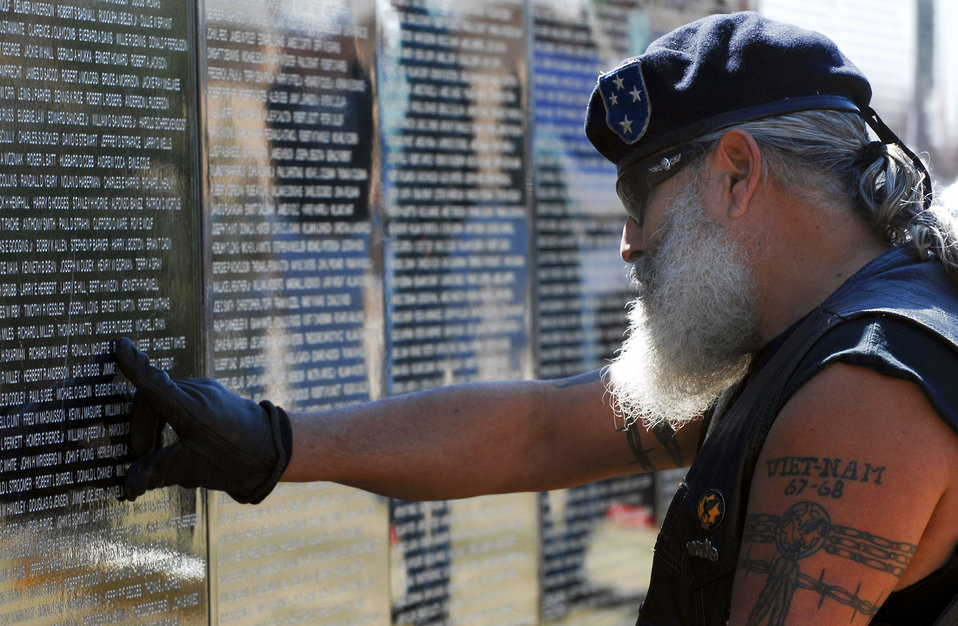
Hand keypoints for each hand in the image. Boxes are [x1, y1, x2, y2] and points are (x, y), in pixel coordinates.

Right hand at [113, 337, 291, 502]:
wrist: (275, 452)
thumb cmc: (235, 459)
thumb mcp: (190, 470)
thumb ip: (154, 473)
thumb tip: (126, 486)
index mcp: (188, 407)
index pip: (152, 381)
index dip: (132, 364)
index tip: (118, 344)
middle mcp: (197, 391)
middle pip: (152, 398)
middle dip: (141, 427)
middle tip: (142, 455)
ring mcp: (207, 390)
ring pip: (166, 398)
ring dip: (155, 424)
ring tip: (157, 452)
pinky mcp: (214, 394)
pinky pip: (181, 400)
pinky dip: (170, 419)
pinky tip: (175, 443)